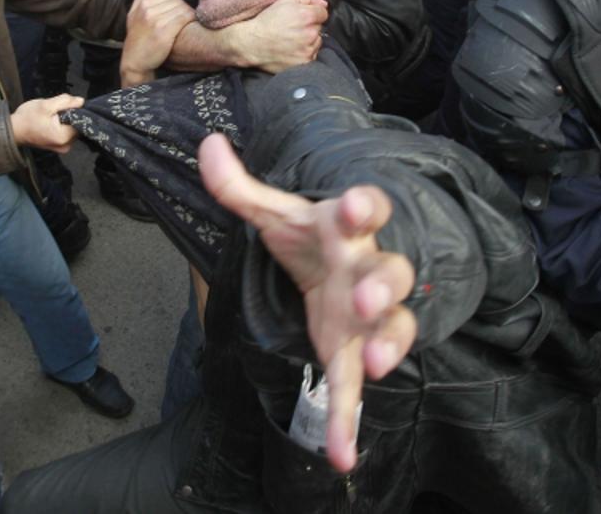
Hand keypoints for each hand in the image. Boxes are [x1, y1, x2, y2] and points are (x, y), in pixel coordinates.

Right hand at [11, 94, 82, 152]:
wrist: (13, 130)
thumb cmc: (27, 118)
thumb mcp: (46, 105)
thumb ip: (66, 102)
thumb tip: (81, 101)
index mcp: (64, 137)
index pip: (81, 120)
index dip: (74, 110)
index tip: (64, 106)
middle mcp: (66, 145)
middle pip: (77, 125)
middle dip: (69, 115)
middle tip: (54, 111)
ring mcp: (62, 147)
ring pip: (72, 128)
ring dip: (65, 120)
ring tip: (51, 117)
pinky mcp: (59, 146)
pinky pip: (66, 132)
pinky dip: (62, 126)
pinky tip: (51, 122)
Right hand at [120, 0, 194, 86]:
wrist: (135, 61)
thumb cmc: (137, 40)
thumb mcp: (132, 17)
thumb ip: (141, 1)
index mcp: (142, 4)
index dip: (177, 3)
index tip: (180, 11)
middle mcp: (148, 10)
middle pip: (177, 0)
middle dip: (184, 7)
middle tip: (187, 17)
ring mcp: (157, 20)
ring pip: (182, 7)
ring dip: (189, 13)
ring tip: (190, 21)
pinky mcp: (165, 31)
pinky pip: (184, 17)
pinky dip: (191, 19)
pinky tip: (192, 25)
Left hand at [199, 133, 415, 472]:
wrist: (333, 274)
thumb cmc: (311, 238)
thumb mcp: (274, 212)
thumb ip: (239, 186)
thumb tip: (207, 145)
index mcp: (347, 227)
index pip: (366, 208)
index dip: (364, 206)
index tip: (356, 207)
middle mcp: (368, 269)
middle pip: (390, 272)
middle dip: (381, 285)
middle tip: (366, 297)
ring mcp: (369, 317)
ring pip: (393, 327)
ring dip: (389, 345)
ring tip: (375, 365)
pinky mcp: (355, 354)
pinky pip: (356, 389)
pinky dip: (349, 422)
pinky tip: (342, 455)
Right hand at [236, 0, 327, 73]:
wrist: (252, 43)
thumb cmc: (267, 21)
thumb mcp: (285, 1)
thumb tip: (324, 4)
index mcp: (307, 16)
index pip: (323, 13)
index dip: (313, 13)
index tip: (302, 17)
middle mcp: (310, 33)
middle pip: (319, 27)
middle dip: (310, 26)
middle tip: (293, 29)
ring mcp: (308, 50)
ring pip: (317, 41)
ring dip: (309, 40)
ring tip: (292, 40)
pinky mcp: (305, 62)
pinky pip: (312, 55)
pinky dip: (304, 52)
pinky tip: (292, 49)